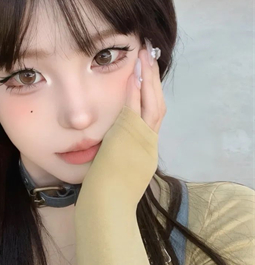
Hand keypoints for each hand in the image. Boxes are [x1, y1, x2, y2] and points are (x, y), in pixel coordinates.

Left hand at [75, 38, 166, 214]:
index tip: (145, 81)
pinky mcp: (131, 137)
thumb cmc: (107, 197)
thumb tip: (108, 151)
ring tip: (145, 57)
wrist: (107, 207)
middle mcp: (149, 145)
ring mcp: (143, 140)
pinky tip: (135, 73)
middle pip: (158, 108)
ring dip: (149, 80)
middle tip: (150, 60)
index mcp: (146, 153)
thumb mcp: (116, 175)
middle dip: (155, 83)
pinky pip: (137, 108)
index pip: (151, 120)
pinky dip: (137, 90)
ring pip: (153, 104)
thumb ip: (117, 158)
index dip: (151, 99)